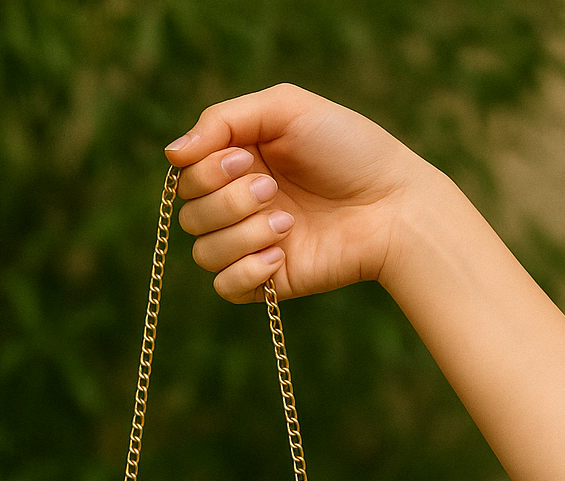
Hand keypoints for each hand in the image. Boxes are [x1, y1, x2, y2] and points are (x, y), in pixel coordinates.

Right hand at [165, 83, 431, 303]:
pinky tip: (282, 254)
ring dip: (243, 233)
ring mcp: (251, 244)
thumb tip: (170, 153)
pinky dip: (247, 270)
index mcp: (237, 160)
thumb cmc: (349, 149)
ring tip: (288, 222)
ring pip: (203, 252)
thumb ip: (223, 120)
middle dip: (228, 200)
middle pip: (189, 213)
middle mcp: (238, 203)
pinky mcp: (268, 281)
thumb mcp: (286, 110)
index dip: (203, 170)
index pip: (185, 173)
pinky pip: (224, 287)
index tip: (244, 158)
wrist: (394, 206)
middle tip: (274, 189)